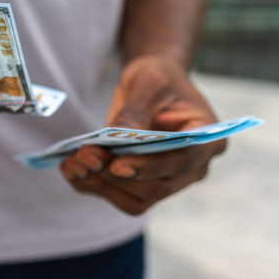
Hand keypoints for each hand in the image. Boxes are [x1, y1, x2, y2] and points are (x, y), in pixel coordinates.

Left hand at [60, 56, 225, 214]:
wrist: (153, 85)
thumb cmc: (158, 79)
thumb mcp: (147, 83)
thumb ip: (135, 111)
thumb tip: (119, 136)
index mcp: (207, 139)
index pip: (180, 161)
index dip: (149, 167)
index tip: (117, 165)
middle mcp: (193, 168)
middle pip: (156, 187)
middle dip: (115, 175)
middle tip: (83, 155)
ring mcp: (169, 180)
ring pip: (137, 200)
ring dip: (101, 185)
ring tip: (72, 163)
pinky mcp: (145, 184)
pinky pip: (120, 195)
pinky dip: (94, 186)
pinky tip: (71, 169)